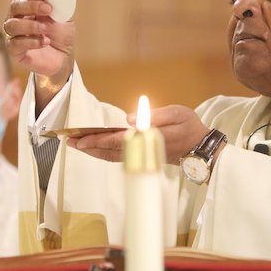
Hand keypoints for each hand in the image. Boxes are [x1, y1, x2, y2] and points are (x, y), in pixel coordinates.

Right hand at [4, 0, 74, 75]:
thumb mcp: (64, 16)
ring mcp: (13, 35)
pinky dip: (31, 42)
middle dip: (31, 6)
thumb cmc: (61, 35)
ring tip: (45, 29)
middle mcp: (16, 18)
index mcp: (26, 7)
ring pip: (11, 25)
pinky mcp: (15, 51)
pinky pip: (15, 44)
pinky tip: (45, 42)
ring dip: (30, 25)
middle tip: (48, 9)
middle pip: (14, 6)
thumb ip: (60, 4)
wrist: (63, 57)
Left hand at [67, 105, 210, 164]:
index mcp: (149, 138)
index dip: (100, 141)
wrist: (201, 148)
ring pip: (112, 156)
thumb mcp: (177, 113)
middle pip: (110, 151)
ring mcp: (142, 155)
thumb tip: (128, 119)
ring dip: (93, 151)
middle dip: (89, 147)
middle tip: (69, 142)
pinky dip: (103, 153)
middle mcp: (142, 150)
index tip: (83, 139)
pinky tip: (93, 149)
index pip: (120, 141)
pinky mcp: (142, 157)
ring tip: (76, 145)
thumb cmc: (190, 127)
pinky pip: (118, 157)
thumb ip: (154, 115)